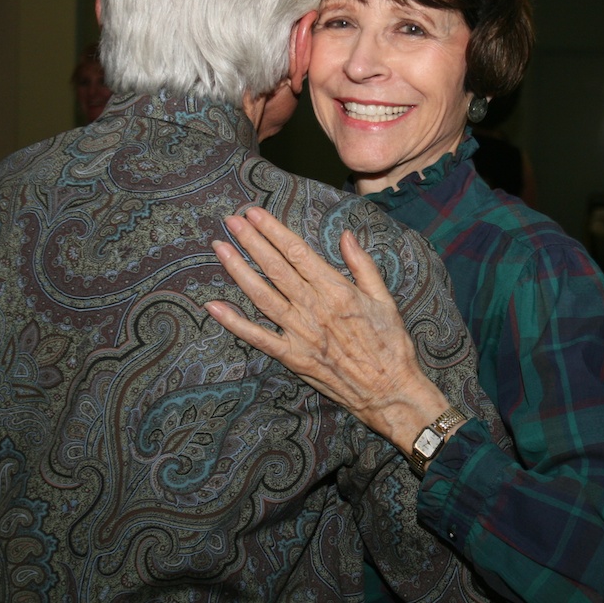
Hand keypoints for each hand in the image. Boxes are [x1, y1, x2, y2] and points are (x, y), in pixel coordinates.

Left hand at [205, 207, 454, 452]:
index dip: (273, 230)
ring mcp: (300, 333)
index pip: (297, 252)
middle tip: (231, 220)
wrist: (390, 391)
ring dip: (238, 270)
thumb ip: (362, 264)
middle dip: (251, 241)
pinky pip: (257, 337)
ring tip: (219, 248)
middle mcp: (314, 307)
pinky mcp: (292, 357)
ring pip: (261, 295)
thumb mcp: (384, 298)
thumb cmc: (390, 343)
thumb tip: (346, 234)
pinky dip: (234, 322)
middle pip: (275, 267)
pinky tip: (213, 307)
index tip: (255, 213)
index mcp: (336, 289)